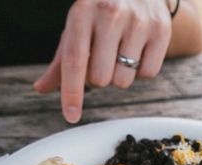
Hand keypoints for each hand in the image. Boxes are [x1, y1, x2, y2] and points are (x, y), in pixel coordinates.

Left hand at [33, 0, 171, 123]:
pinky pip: (148, 74)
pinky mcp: (161, 29)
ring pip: (123, 80)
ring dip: (120, 76)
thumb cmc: (101, 13)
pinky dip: (141, 71)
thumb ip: (61, 61)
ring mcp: (138, 20)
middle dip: (98, 79)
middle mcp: (110, 12)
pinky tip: (138, 51)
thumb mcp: (77, 28)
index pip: (74, 61)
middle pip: (100, 78)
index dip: (72, 92)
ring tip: (121, 53)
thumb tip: (40, 88)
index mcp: (82, 11)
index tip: (71, 116)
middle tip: (103, 59)